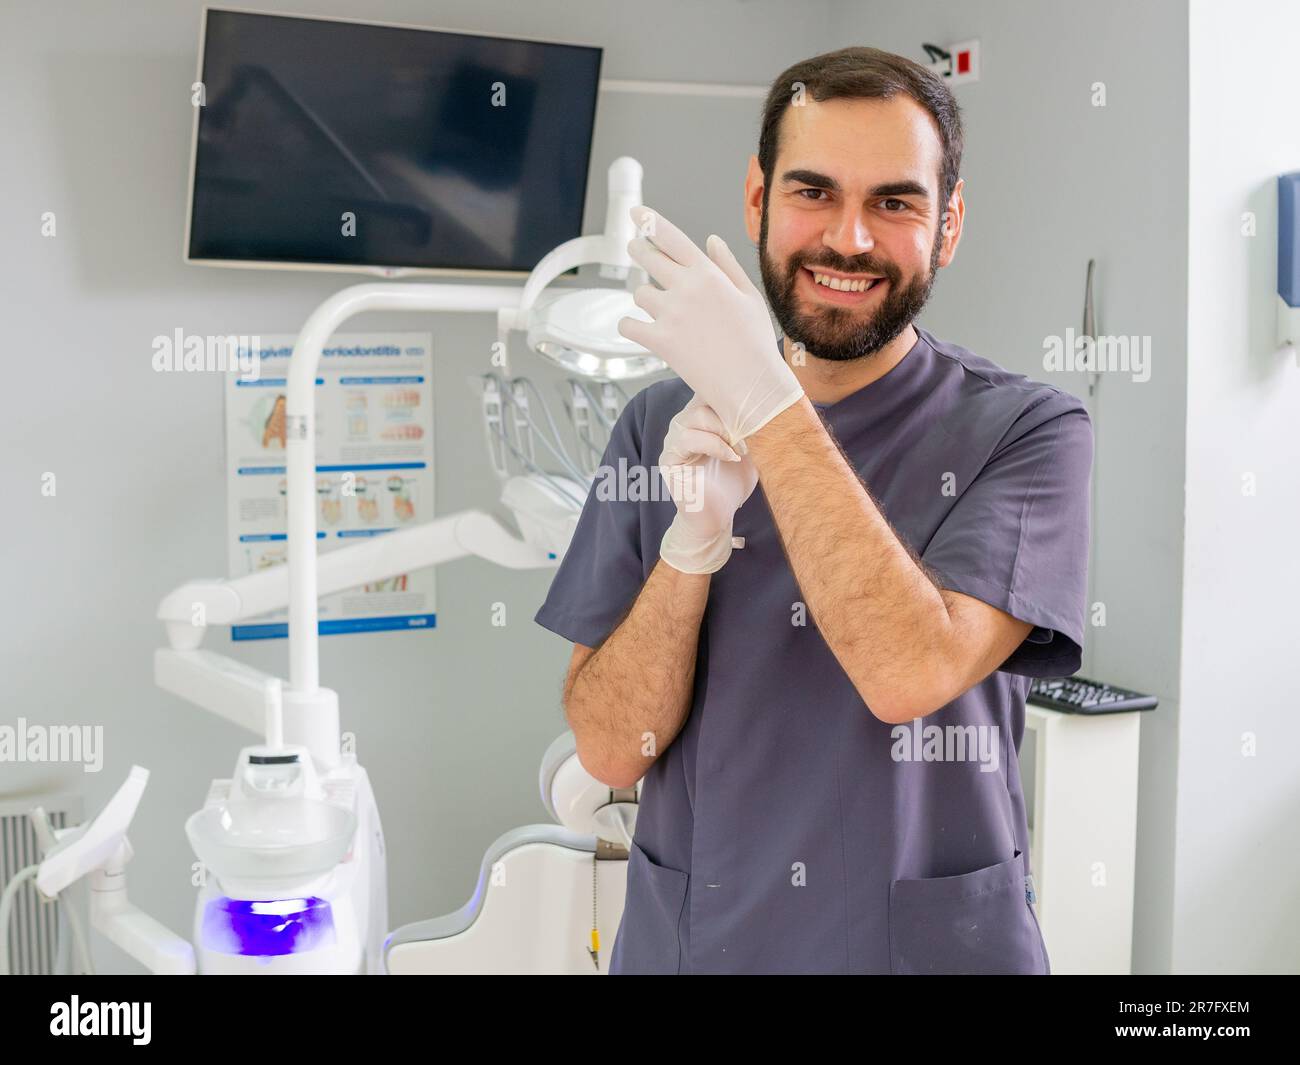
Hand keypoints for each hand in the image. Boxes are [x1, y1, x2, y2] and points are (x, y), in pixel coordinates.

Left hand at [617, 207, 803, 446]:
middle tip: (634, 247)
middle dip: (639, 249)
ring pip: (639, 293)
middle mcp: (687, 288)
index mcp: (709, 274)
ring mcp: (671, 314)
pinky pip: (628, 325)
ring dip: (644, 298)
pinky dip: (630, 327)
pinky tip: (638, 329)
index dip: (651, 221)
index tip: (636, 213)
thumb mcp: (750, 297)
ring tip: (659, 309)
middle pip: (648, 257)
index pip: (672, 238)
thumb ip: (727, 266)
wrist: (751, 386)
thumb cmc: (756, 343)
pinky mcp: (659, 341)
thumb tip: (711, 240)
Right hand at [657, 394, 758, 573]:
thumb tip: (774, 403)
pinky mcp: (668, 459)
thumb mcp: (750, 449)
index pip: (713, 390)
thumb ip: (752, 425)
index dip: (734, 392)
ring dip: (725, 430)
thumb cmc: (733, 484)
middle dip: (733, 413)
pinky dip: (714, 445)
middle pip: (706, 398)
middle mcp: (685, 423)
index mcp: (702, 417)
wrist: (718, 518)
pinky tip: (731, 458)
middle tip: (755, 432)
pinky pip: (687, 439)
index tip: (761, 402)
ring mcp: (674, 439)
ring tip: (743, 449)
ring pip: (697, 416)